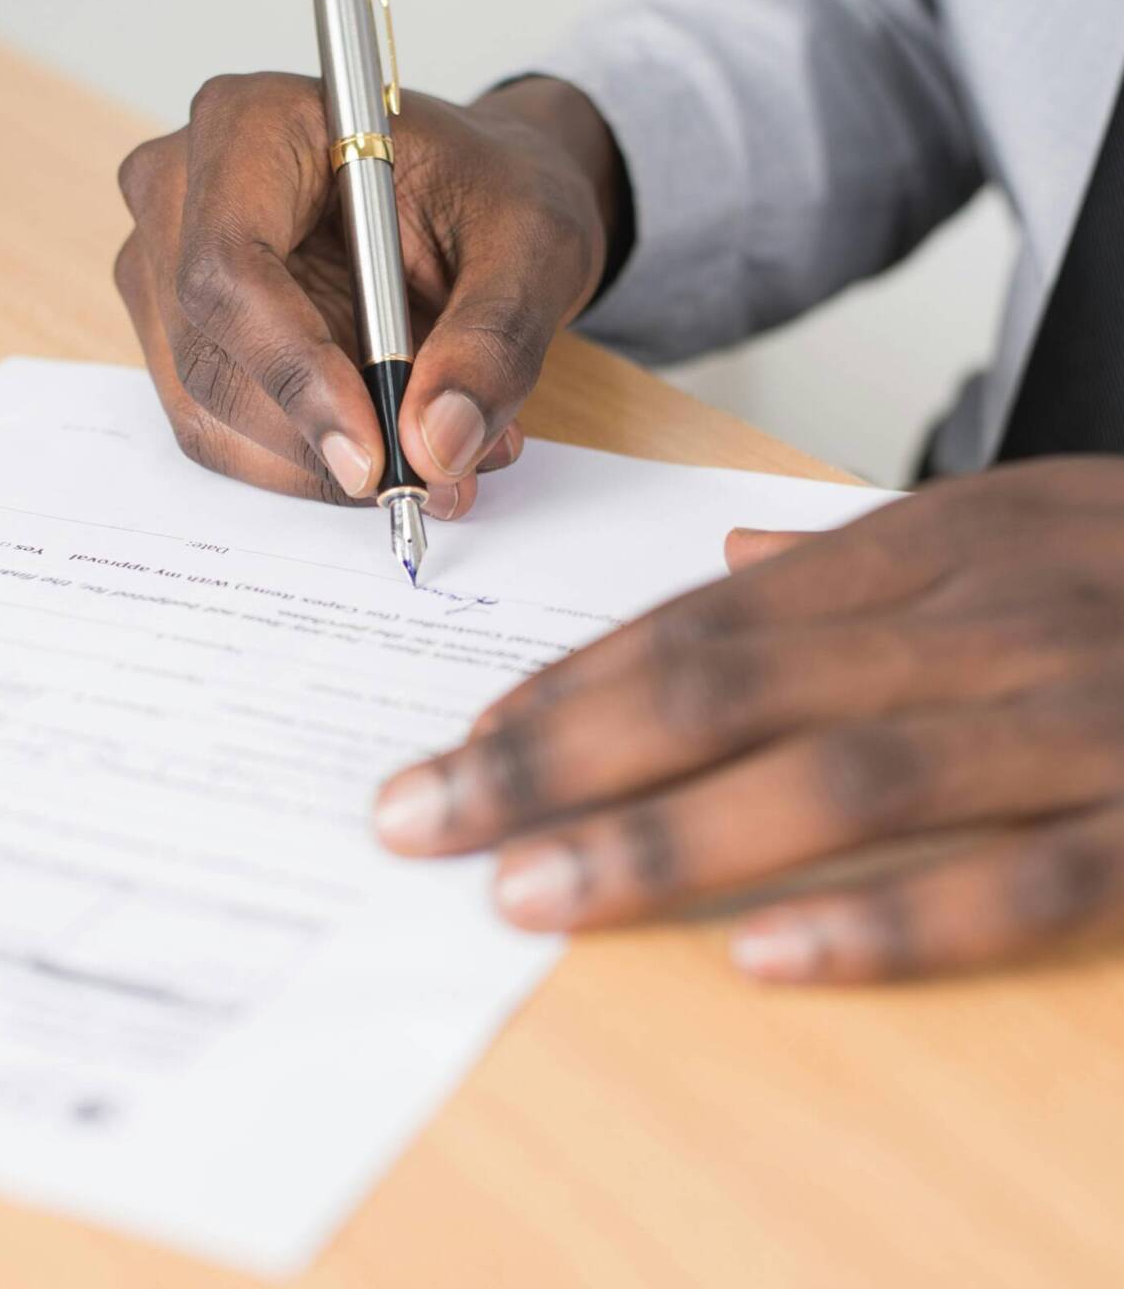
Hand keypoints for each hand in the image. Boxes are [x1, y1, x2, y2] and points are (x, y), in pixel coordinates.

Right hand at [114, 73, 622, 516]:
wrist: (475, 203)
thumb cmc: (492, 193)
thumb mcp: (533, 247)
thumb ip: (492, 341)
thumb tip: (437, 444)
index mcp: (252, 125)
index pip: (230, 267)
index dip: (295, 374)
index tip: (373, 456)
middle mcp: (181, 193)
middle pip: (210, 356)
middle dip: (320, 441)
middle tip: (434, 478)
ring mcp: (167, 270)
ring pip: (211, 413)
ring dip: (322, 464)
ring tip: (440, 455)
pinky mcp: (185, 338)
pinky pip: (225, 435)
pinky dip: (310, 464)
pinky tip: (393, 444)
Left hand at [374, 459, 1123, 981]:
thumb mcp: (1010, 518)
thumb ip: (857, 552)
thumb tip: (726, 560)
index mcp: (925, 547)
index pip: (696, 620)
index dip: (565, 685)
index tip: (455, 745)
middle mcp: (974, 621)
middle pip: (720, 689)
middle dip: (553, 759)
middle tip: (421, 819)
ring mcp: (1068, 720)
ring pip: (832, 782)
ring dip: (664, 842)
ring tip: (527, 896)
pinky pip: (1012, 884)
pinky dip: (885, 925)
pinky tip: (761, 962)